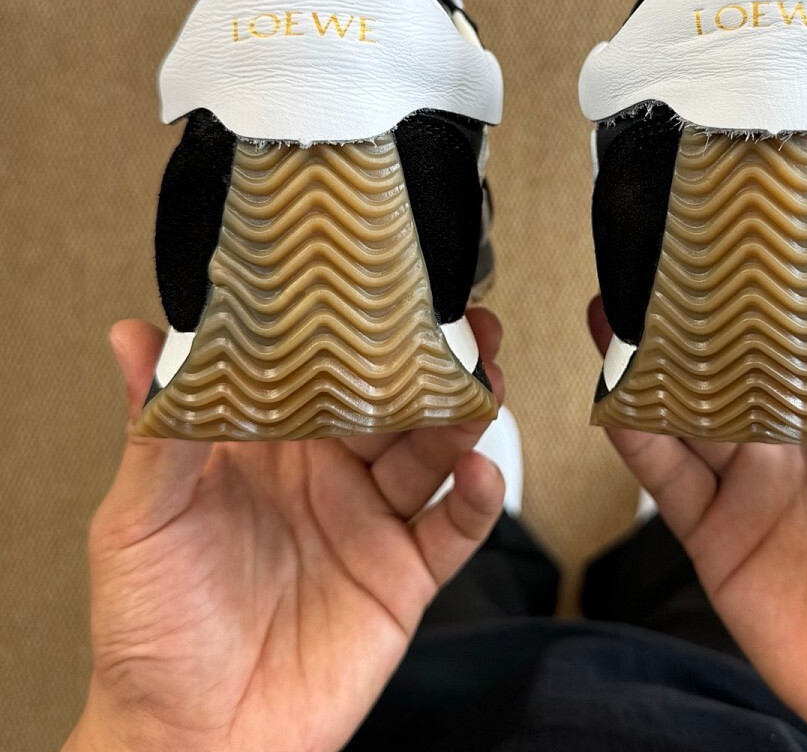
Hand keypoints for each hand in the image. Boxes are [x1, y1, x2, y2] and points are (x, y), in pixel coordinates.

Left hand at [66, 309, 506, 751]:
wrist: (190, 740)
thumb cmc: (150, 631)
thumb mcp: (139, 518)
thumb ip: (155, 427)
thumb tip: (135, 337)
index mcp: (270, 448)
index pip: (323, 372)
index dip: (355, 332)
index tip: (382, 288)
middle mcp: (328, 475)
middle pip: (393, 402)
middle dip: (431, 362)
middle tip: (462, 324)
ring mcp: (370, 523)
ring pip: (433, 452)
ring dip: (463, 416)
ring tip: (482, 384)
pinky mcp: (402, 577)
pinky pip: (453, 529)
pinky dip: (479, 499)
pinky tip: (482, 472)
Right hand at [590, 274, 806, 751]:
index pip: (800, 340)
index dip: (769, 295)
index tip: (742, 243)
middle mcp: (791, 441)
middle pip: (730, 366)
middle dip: (693, 319)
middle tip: (657, 263)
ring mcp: (748, 486)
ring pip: (686, 411)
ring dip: (649, 365)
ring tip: (615, 312)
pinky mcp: (715, 535)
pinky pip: (666, 478)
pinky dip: (635, 437)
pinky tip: (614, 399)